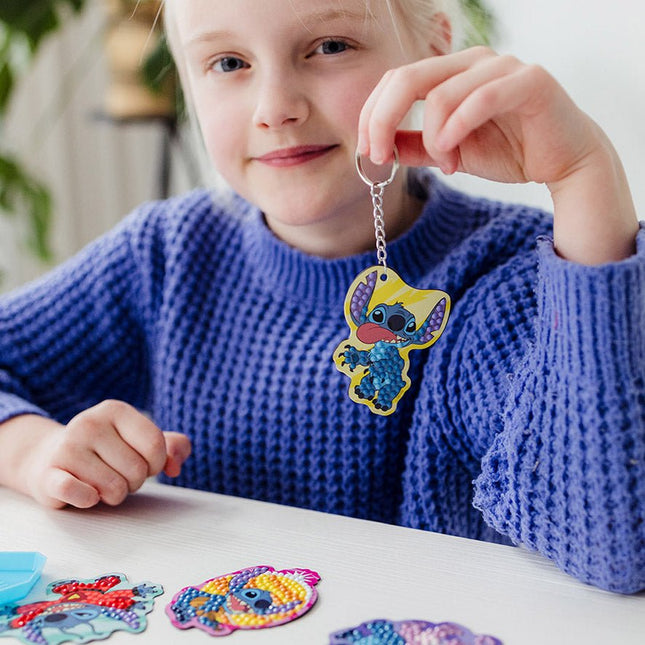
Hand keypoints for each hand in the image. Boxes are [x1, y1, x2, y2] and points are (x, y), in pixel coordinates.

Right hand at [25, 400, 190, 508]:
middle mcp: (89, 423)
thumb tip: (174, 466)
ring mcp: (67, 448)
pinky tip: (85, 492)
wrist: (50, 457)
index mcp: (116, 410)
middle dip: (134, 482)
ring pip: (115, 488)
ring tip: (101, 482)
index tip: (144, 464)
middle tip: (117, 474)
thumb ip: (174, 447)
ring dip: (114, 495)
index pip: (156, 445)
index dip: (156, 464)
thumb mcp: (142, 441)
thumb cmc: (107, 451)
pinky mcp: (49, 475)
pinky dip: (90, 501)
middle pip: (137, 469)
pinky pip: (83, 496)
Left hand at [358, 47, 637, 262]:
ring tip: (447, 165)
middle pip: (408, 78)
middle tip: (379, 157)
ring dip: (434, 140)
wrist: (563, 162)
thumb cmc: (509, 151)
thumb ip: (416, 146)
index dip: (372, 115)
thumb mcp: (449, 152)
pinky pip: (482, 98)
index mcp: (451, 73)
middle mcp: (473, 61)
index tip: (367, 152)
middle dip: (382, 120)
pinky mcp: (530, 81)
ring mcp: (502, 67)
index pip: (396, 79)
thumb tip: (381, 145)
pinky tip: (453, 156)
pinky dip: (458, 129)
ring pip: (442, 94)